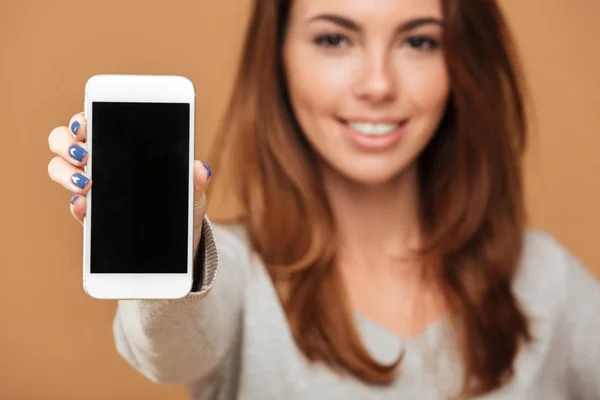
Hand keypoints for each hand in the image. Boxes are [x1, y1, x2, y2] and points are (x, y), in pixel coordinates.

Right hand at [47, 112, 211, 258]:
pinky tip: (84, 204)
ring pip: (59, 168)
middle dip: (66, 143)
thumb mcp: (193, 189)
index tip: (85, 125)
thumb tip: (202, 168)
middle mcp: (99, 161)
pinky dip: (76, 205)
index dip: (81, 119)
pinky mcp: (92, 217)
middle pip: (64, 140)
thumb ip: (195, 178)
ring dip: (65, 172)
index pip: (91, 121)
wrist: (180, 238)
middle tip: (84, 154)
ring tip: (86, 183)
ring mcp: (91, 188)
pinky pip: (75, 207)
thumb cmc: (183, 202)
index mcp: (121, 145)